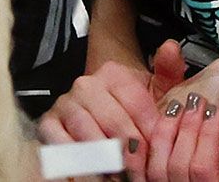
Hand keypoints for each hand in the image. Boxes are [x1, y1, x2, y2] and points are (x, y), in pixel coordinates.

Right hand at [38, 43, 182, 179]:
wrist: (100, 104)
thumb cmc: (131, 102)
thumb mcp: (155, 86)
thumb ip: (168, 69)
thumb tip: (170, 48)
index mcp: (113, 73)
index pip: (136, 103)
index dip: (150, 130)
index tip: (159, 148)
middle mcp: (85, 85)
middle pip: (112, 121)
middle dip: (130, 150)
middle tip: (141, 170)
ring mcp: (65, 105)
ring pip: (88, 135)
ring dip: (106, 160)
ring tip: (122, 175)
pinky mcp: (48, 125)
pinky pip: (62, 147)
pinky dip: (80, 164)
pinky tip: (97, 173)